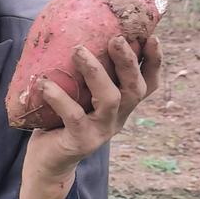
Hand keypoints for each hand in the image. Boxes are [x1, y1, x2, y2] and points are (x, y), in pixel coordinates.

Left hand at [16, 34, 162, 198]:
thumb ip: (83, 76)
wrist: (46, 164)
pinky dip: (60, 98)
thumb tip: (71, 33)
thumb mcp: (78, 97)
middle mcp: (118, 119)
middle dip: (128, 61)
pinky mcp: (81, 142)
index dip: (154, 61)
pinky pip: (74, 116)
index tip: (152, 36)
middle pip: (135, 88)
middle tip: (115, 38)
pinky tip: (45, 83)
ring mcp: (101, 132)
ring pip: (111, 99)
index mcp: (122, 106)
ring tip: (78, 50)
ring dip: (96, 72)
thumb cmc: (60, 122)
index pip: (148, 83)